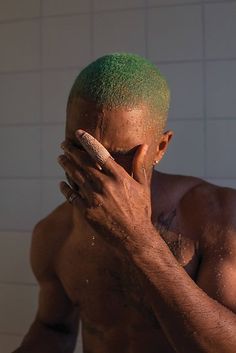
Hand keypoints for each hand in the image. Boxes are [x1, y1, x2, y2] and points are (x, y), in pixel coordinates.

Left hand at [58, 130, 153, 247]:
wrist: (134, 237)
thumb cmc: (140, 210)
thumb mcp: (143, 186)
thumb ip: (139, 165)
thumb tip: (144, 145)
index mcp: (119, 177)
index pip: (99, 153)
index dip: (87, 141)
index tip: (79, 133)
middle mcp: (105, 185)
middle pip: (83, 163)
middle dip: (71, 151)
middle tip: (64, 144)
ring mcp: (94, 199)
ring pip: (75, 177)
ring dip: (66, 165)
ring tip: (60, 158)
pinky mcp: (86, 212)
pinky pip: (71, 196)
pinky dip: (65, 188)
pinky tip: (61, 183)